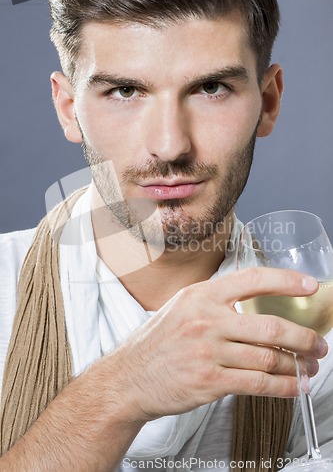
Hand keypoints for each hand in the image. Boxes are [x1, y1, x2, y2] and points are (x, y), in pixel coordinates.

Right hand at [113, 268, 327, 420]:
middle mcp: (205, 319)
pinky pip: (257, 384)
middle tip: (319, 344)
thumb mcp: (182, 307)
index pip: (252, 279)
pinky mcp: (209, 381)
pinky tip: (294, 387)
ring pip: (268, 358)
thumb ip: (216, 302)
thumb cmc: (158, 342)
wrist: (129, 377)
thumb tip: (256, 302)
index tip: (310, 286)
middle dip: (303, 337)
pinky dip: (283, 387)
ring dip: (297, 365)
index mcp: (201, 295)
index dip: (286, 280)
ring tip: (309, 367)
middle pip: (269, 325)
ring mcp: (207, 351)